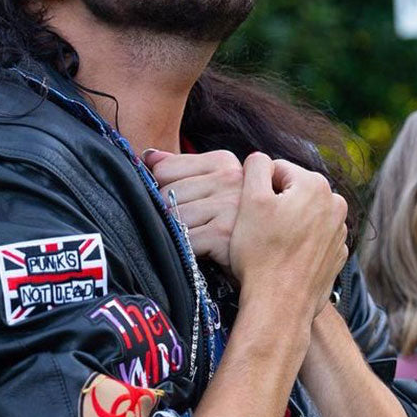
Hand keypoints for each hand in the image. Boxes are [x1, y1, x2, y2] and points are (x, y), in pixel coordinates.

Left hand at [146, 149, 243, 271]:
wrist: (269, 260)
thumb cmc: (235, 224)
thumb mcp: (214, 188)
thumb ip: (181, 168)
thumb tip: (148, 155)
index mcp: (225, 161)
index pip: (165, 169)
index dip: (164, 189)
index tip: (184, 203)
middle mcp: (230, 178)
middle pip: (166, 194)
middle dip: (170, 215)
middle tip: (192, 226)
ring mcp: (229, 204)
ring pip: (173, 218)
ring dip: (179, 234)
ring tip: (199, 238)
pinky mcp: (224, 233)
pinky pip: (185, 240)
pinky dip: (187, 251)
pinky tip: (203, 251)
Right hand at [230, 154, 347, 319]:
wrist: (279, 305)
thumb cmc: (261, 254)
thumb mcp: (250, 201)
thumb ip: (255, 166)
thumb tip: (261, 159)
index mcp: (316, 185)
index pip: (276, 171)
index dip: (256, 190)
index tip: (250, 214)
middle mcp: (336, 204)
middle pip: (292, 192)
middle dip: (274, 205)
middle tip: (259, 231)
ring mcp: (339, 231)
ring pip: (302, 215)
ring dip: (287, 224)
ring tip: (271, 247)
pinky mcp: (337, 255)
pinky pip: (312, 239)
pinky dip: (299, 244)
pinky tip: (285, 259)